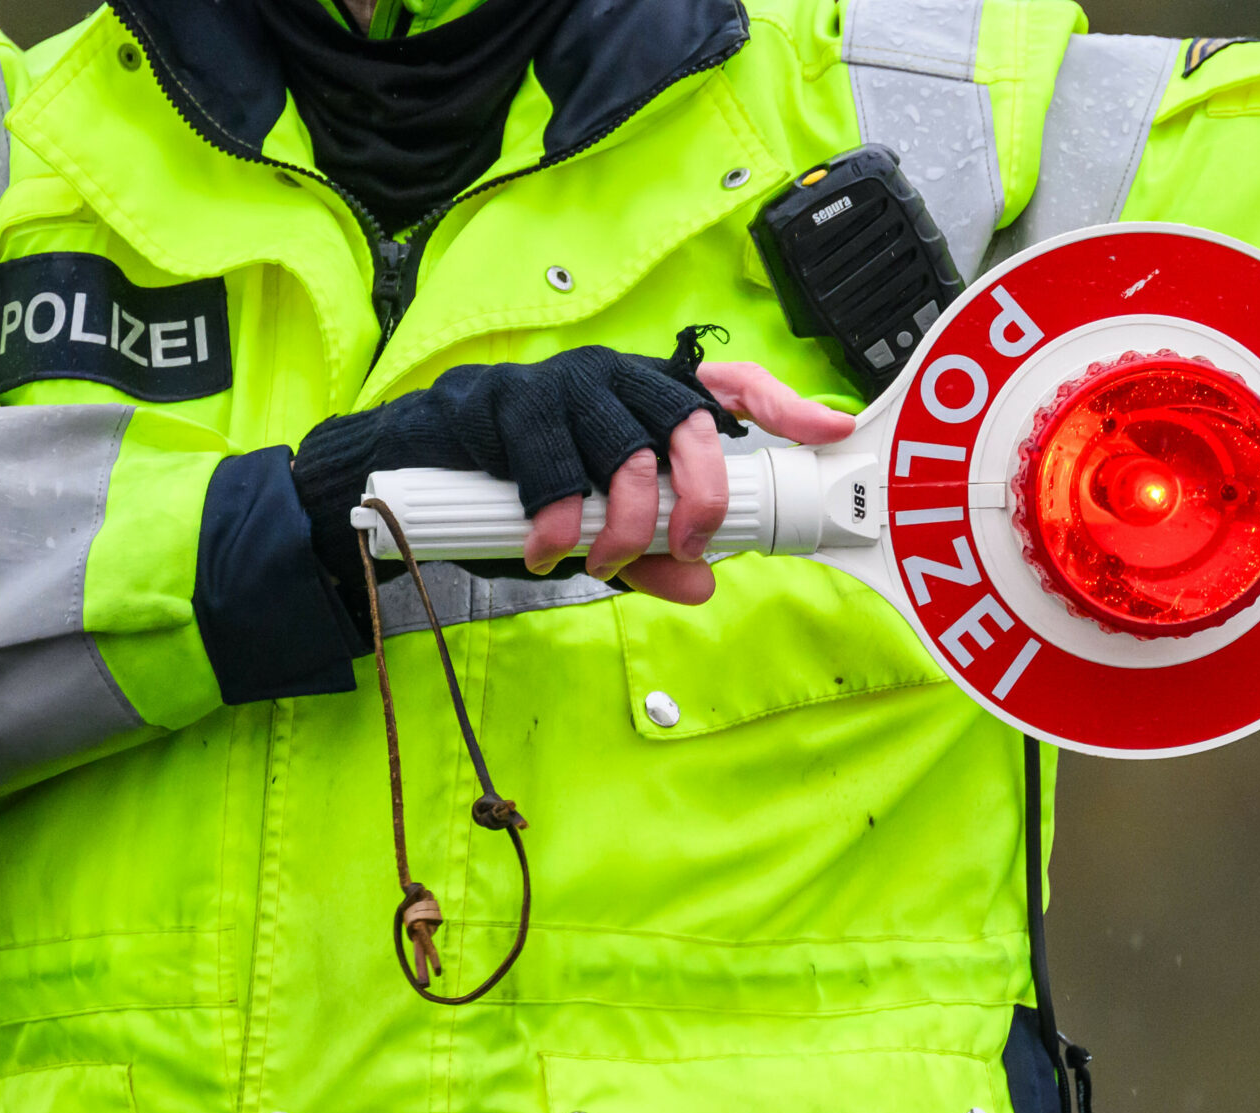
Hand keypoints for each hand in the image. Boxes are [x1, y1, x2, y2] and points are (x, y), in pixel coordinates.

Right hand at [523, 362, 858, 605]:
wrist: (432, 448)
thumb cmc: (531, 478)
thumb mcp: (605, 525)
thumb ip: (654, 555)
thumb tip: (699, 585)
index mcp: (653, 399)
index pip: (729, 385)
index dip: (783, 406)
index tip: (827, 432)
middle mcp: (623, 380)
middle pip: (691, 424)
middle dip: (700, 494)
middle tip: (686, 546)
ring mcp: (572, 385)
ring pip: (627, 453)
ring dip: (624, 524)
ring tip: (601, 561)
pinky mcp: (520, 402)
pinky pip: (553, 467)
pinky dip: (555, 523)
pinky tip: (544, 552)